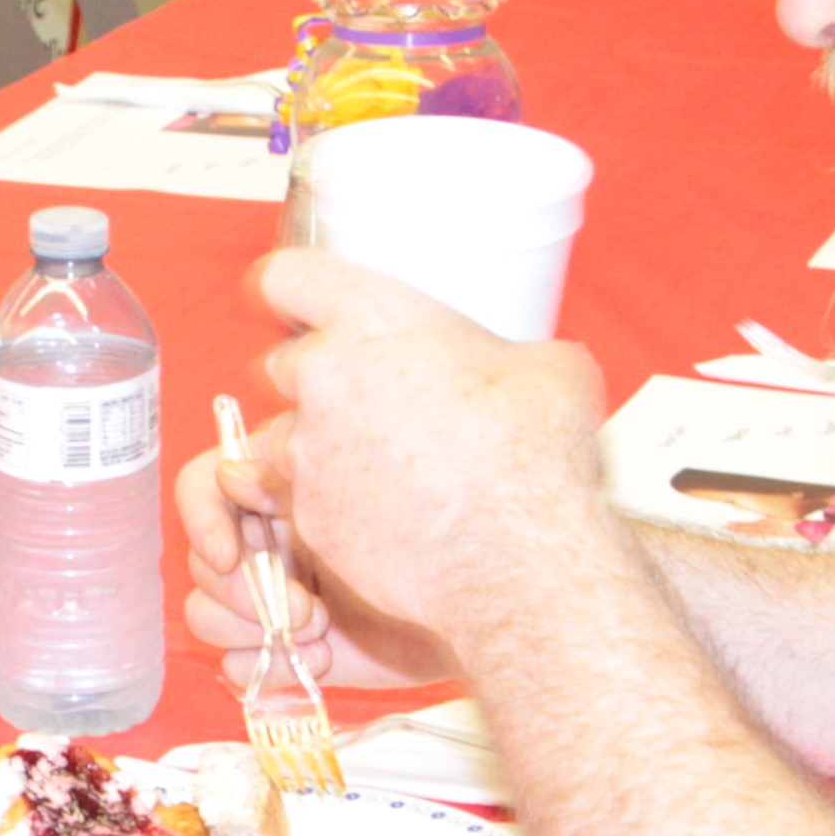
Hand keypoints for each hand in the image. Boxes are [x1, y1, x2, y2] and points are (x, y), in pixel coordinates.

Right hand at [174, 425, 458, 688]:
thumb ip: (290, 477)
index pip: (202, 487)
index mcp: (273, 491)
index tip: (229, 555)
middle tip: (309, 609)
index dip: (204, 520)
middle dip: (246, 592)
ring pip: (205, 615)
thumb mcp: (353, 493)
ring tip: (319, 632)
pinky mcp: (282, 651)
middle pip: (202, 562)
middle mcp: (264, 542)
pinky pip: (235, 664)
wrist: (477, 607)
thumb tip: (233, 471)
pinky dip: (271, 667)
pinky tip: (322, 659)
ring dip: (255, 630)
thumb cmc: (428, 535)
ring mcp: (269, 599)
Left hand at [244, 250, 620, 642]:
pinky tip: (387, 512)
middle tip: (371, 397)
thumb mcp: (549, 369)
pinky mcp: (308, 517)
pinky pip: (300, 499)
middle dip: (318, 378)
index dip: (295, 289)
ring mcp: (307, 452)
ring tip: (381, 463)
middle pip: (285, 362)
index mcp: (372, 319)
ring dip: (318, 443)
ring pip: (285, 435)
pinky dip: (331, 502)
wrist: (519, 559)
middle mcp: (323, 377)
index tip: (302, 303)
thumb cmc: (533, 460)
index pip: (290, 275)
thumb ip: (504, 352)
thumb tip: (518, 367)